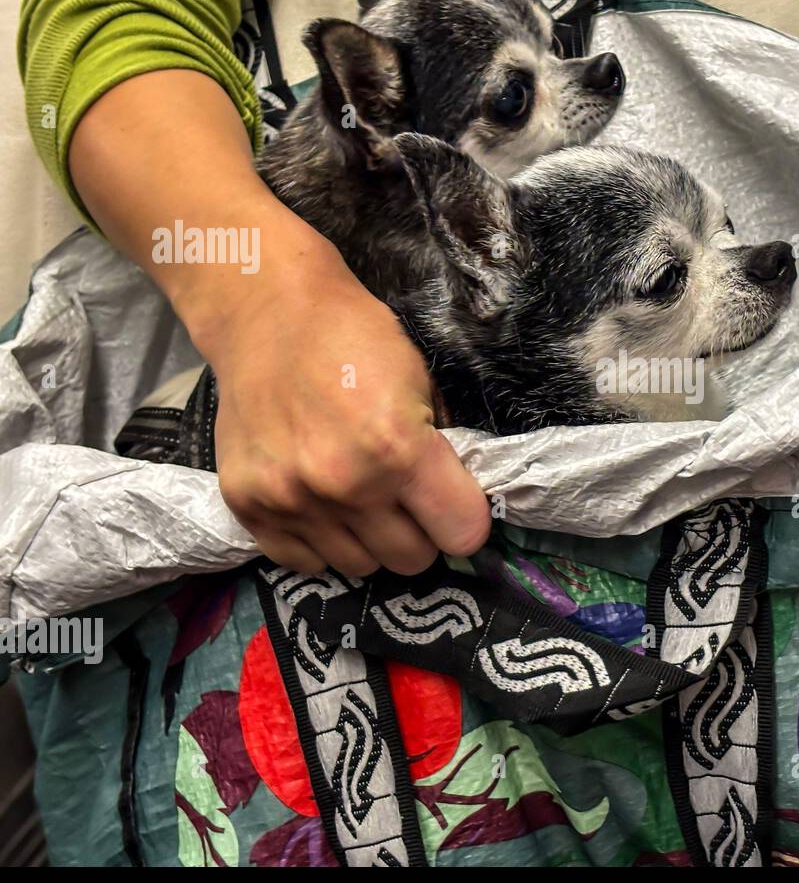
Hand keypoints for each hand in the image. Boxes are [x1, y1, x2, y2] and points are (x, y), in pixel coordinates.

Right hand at [195, 233, 489, 575]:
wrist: (268, 315)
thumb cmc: (355, 339)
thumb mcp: (423, 382)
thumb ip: (442, 449)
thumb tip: (459, 501)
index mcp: (398, 449)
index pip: (461, 534)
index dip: (465, 521)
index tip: (455, 507)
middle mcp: (344, 485)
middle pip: (412, 560)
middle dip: (419, 533)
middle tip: (406, 499)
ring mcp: (291, 500)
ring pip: (360, 568)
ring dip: (369, 540)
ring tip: (360, 496)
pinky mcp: (248, 506)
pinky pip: (305, 563)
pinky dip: (320, 543)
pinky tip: (322, 503)